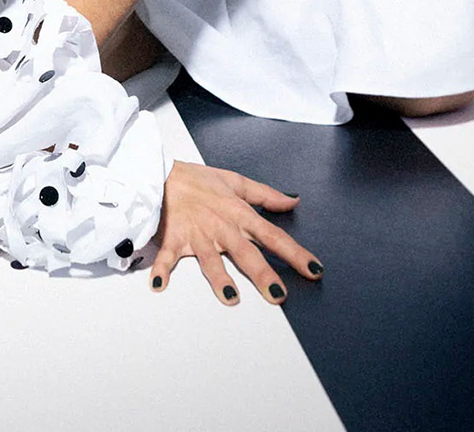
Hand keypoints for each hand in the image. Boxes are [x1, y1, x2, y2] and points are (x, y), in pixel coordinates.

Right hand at [148, 161, 322, 304]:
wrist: (161, 174)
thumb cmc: (197, 180)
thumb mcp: (236, 181)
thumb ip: (266, 195)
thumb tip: (292, 200)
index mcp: (239, 214)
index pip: (273, 236)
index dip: (295, 253)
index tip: (313, 269)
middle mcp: (222, 227)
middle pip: (246, 253)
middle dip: (263, 274)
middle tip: (278, 295)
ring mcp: (197, 235)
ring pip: (210, 259)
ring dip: (219, 278)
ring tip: (231, 297)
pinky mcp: (174, 239)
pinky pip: (167, 257)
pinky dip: (161, 270)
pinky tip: (160, 285)